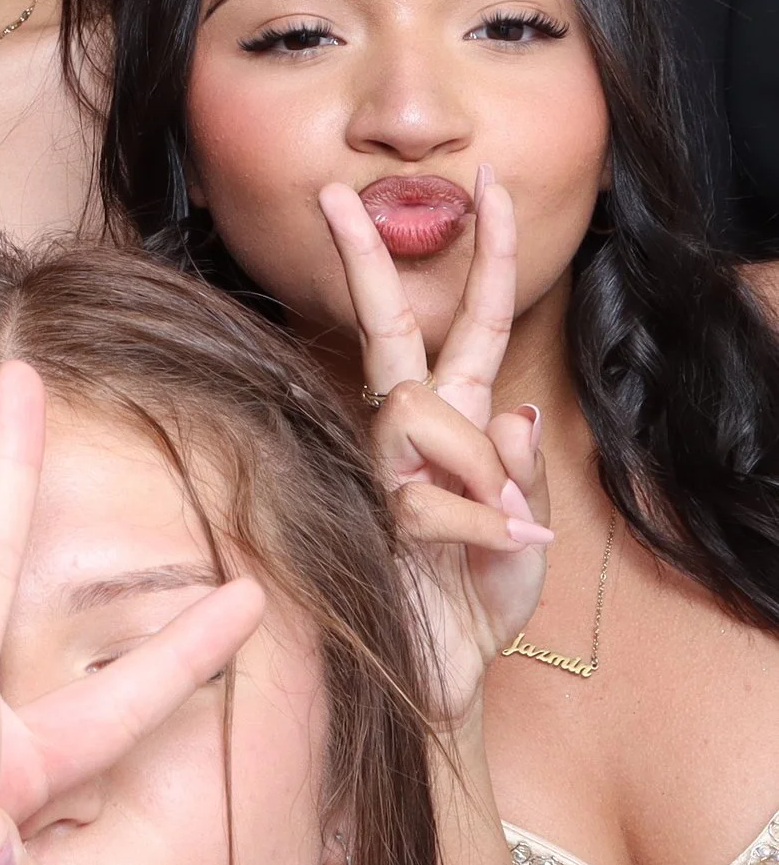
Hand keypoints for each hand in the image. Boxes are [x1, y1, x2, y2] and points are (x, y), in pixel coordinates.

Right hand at [319, 172, 548, 725]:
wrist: (435, 680)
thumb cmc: (470, 604)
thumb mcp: (525, 537)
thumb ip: (519, 473)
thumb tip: (514, 409)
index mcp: (452, 425)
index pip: (464, 325)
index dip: (478, 257)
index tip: (482, 185)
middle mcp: (407, 435)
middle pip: (390, 327)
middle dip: (366, 256)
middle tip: (340, 194)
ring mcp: (381, 469)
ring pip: (423, 408)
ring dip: (479, 468)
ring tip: (506, 531)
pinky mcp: (372, 517)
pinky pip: (434, 497)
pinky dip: (482, 528)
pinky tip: (499, 551)